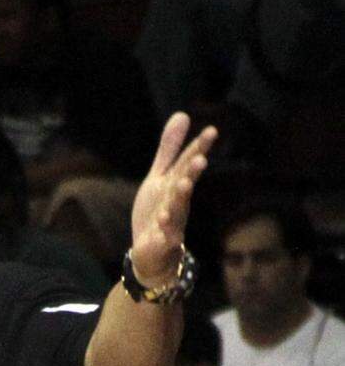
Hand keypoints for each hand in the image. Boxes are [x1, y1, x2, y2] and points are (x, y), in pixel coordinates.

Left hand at [130, 113, 217, 284]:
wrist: (152, 251)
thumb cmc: (158, 210)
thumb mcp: (160, 178)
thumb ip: (170, 150)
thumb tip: (183, 114)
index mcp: (176, 184)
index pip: (188, 164)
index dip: (198, 148)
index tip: (212, 131)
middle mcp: (177, 202)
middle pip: (184, 185)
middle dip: (192, 173)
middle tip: (199, 158)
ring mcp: (171, 223)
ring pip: (177, 210)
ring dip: (180, 198)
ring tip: (184, 185)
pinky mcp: (162, 242)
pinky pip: (165, 236)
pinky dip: (164, 230)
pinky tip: (162, 221)